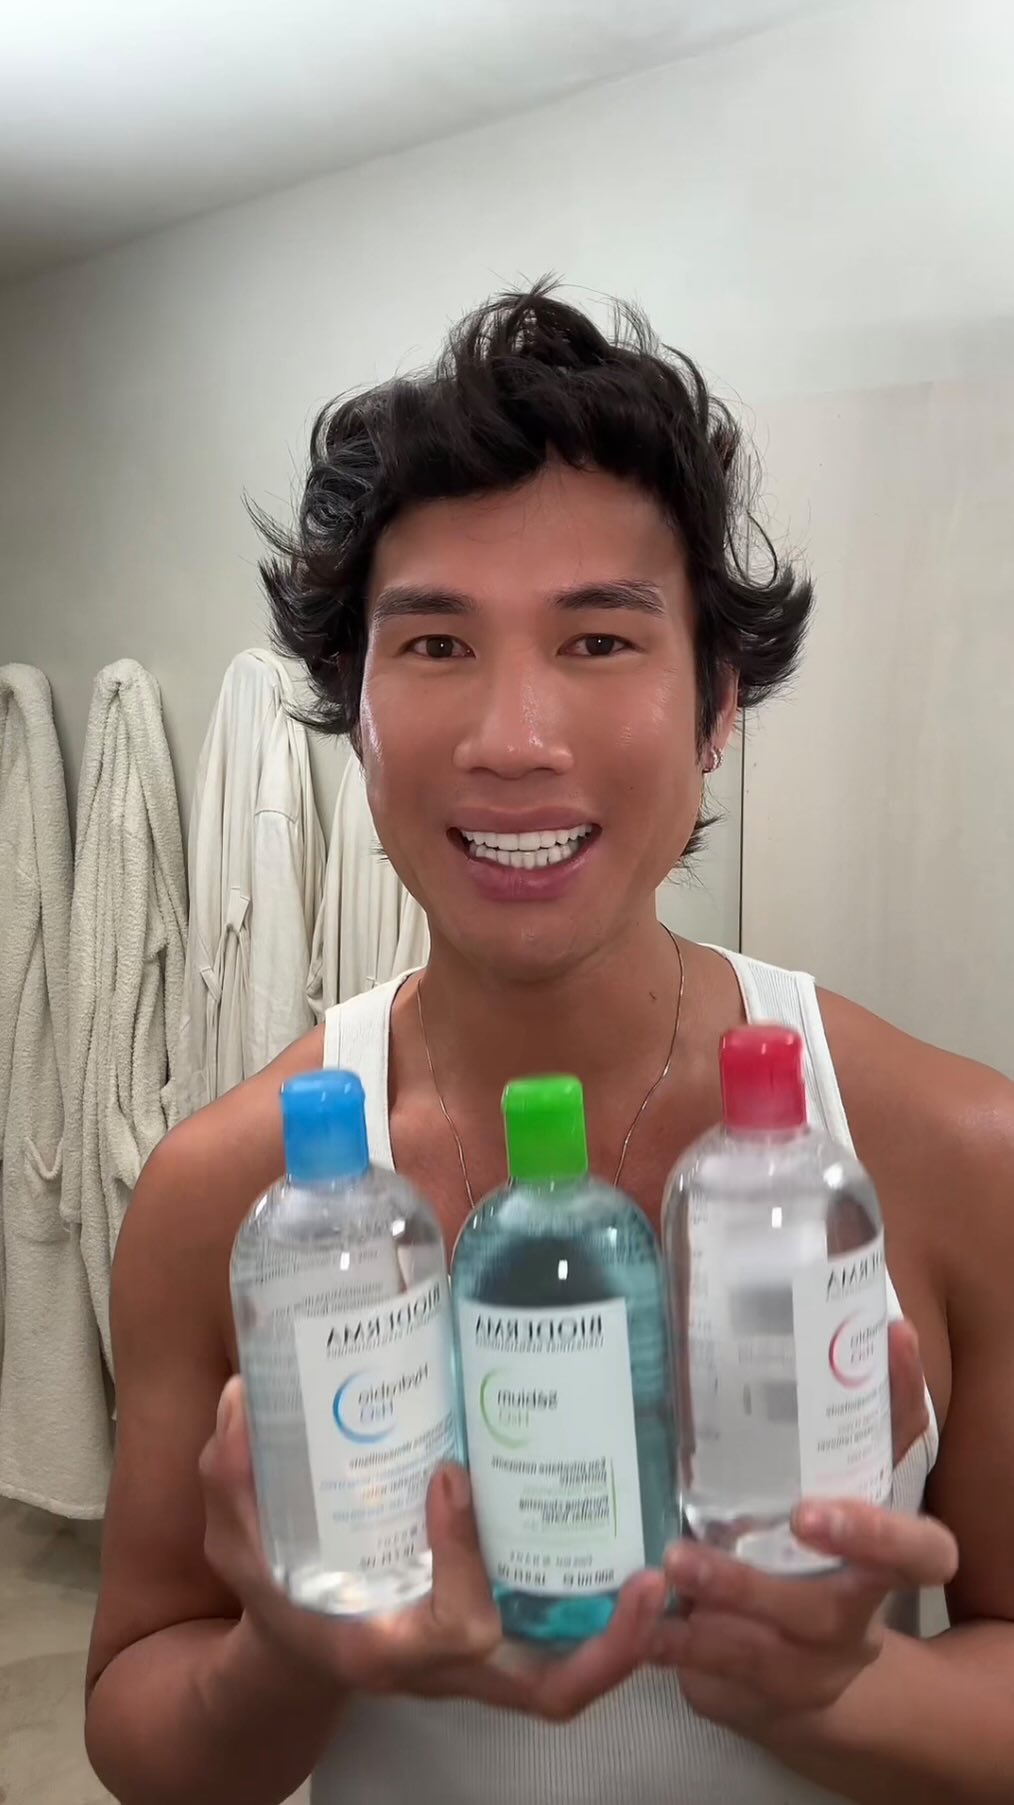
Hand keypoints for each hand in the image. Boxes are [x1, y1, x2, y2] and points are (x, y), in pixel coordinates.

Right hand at [200, 1376, 665, 1721]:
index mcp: (381, 1648)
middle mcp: (440, 1670)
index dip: (462, 1558)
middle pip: (544, 1691)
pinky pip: (559, 1653)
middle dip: (604, 1648)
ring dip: (621, 1640)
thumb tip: (245, 1394)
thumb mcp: (241, 1541)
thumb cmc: (275, 1594)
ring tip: (659, 1570)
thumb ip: (235, 1476)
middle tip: (645, 1576)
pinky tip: (622, 1551)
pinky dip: (599, 1622)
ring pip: (564, 1684)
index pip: (451, 1626)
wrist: (293, 1651)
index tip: (451, 1476)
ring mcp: (475, 1668)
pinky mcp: (494, 1647)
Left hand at [652, 1320, 958, 1735]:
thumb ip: (874, 1415)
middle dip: (760, 1580)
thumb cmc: (830, 1546)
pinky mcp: (753, 1692)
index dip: (876, 1536)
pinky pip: (714, 1674)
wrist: (809, 1670)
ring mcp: (805, 1669)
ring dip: (712, 1601)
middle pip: (834, 1608)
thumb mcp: (855, 1486)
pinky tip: (633, 1617)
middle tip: (714, 1541)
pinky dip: (671, 1643)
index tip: (813, 1510)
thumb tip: (889, 1326)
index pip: (920, 1554)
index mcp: (889, 1567)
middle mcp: (853, 1622)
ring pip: (765, 1647)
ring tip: (665, 1566)